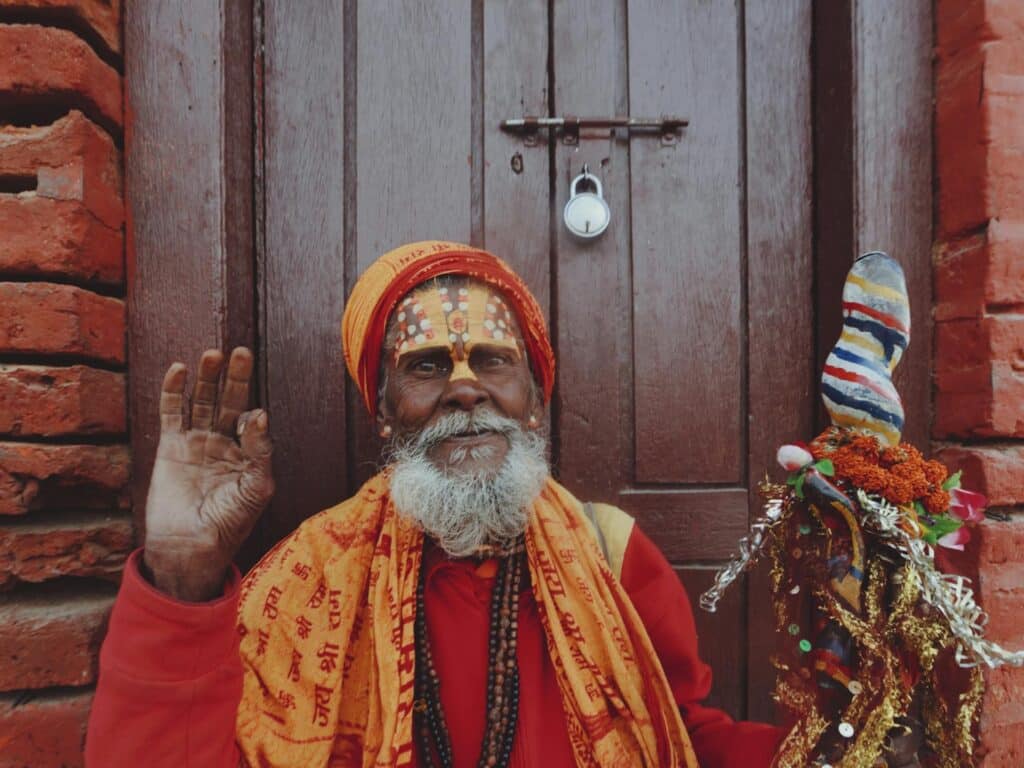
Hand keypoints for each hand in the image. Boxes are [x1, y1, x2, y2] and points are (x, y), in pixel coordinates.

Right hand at [142, 347, 273, 600]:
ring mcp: (197, 442)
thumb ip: (261, 451)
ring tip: (213, 355)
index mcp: (248, 452)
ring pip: (203, 401)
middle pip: (230, 401)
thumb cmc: (230, 522)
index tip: (253, 418)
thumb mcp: (257, 488)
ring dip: (208, 378)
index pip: (254, 422)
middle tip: (241, 352)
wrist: (190, 546)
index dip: (253, 417)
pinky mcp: (171, 445)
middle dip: (236, 378)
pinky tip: (179, 369)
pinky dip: (174, 390)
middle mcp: (224, 442)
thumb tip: (260, 414)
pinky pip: (172, 412)